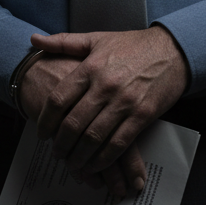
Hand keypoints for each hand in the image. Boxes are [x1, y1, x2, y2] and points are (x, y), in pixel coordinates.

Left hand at [29, 26, 188, 181]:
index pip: (59, 99)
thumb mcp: (95, 39)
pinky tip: (96, 165)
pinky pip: (119, 143)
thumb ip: (63, 42)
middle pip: (74, 123)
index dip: (46, 120)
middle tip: (55, 153)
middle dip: (61, 143)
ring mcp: (124, 102)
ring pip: (94, 137)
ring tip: (72, 164)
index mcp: (90, 67)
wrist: (171, 51)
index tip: (41, 132)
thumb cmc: (131, 45)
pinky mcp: (142, 116)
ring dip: (80, 156)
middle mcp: (104, 86)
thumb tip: (34, 40)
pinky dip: (104, 158)